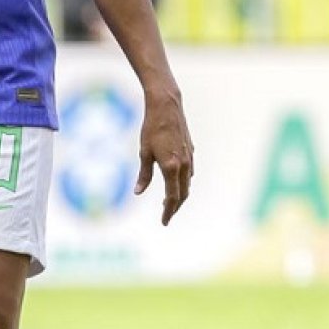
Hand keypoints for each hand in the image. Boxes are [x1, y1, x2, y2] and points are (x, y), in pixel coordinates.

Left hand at [135, 88, 193, 225]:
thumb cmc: (151, 128)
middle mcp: (183, 164)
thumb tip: (138, 192)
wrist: (166, 106)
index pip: (172, 198)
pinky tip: (176, 180)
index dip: (168, 212)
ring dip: (180, 194)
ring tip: (169, 200)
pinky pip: (190, 171)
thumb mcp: (144, 152)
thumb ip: (144, 175)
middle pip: (183, 194)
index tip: (164, 222)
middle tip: (166, 214)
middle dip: (175, 207)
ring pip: (188, 183)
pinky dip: (183, 181)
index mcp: (171, 167)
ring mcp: (189, 157)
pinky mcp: (190, 149)